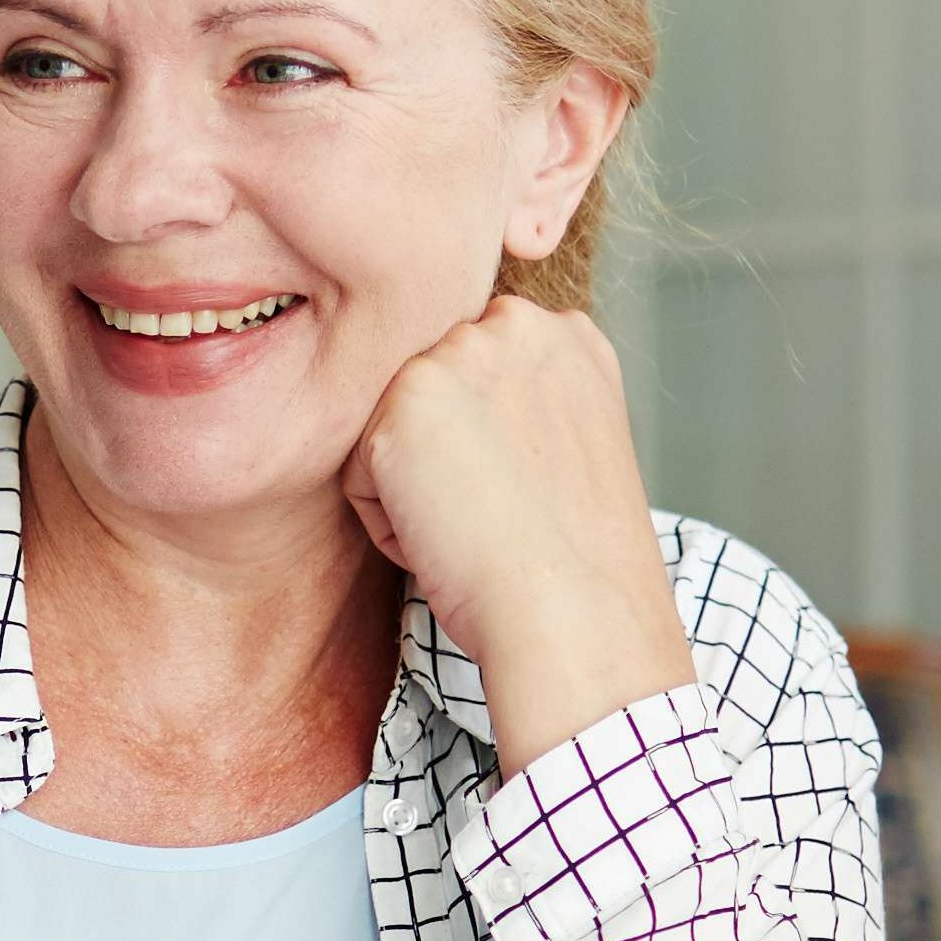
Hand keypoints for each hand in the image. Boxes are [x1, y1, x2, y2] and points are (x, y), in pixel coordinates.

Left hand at [342, 296, 694, 770]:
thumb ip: (524, 402)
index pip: (477, 377)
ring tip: (482, 527)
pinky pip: (360, 479)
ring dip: (420, 493)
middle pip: (430, 399)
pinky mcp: (400, 406)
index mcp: (567, 335)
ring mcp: (455, 357)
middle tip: (506, 513)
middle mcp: (514, 325)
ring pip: (391, 436)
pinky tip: (451, 542)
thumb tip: (458, 420)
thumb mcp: (573, 446)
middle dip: (451, 460)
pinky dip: (392, 529)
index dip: (494, 447)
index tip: (530, 492)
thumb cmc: (580, 564)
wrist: (576, 615)